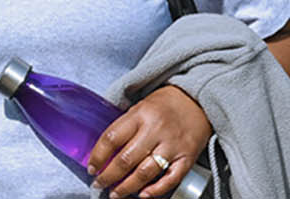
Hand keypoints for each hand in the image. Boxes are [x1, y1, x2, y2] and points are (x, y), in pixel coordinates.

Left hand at [86, 85, 211, 198]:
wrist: (198, 99)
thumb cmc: (166, 105)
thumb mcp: (141, 106)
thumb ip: (125, 127)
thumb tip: (104, 153)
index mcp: (140, 114)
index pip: (112, 138)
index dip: (97, 156)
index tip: (91, 168)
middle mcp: (155, 130)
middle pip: (125, 159)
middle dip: (108, 176)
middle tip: (100, 183)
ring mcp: (172, 145)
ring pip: (144, 173)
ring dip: (127, 187)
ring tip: (116, 194)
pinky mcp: (187, 157)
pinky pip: (170, 179)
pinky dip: (155, 190)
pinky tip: (143, 195)